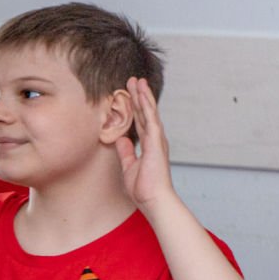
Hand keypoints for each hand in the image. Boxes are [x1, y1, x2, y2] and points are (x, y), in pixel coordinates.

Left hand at [115, 78, 176, 210]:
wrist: (154, 199)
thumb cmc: (144, 188)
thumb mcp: (129, 167)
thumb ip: (126, 152)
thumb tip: (121, 140)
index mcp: (149, 144)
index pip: (140, 120)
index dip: (135, 106)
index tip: (130, 93)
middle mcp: (155, 139)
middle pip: (145, 112)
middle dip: (139, 95)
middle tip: (134, 80)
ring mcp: (157, 139)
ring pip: (149, 112)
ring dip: (143, 95)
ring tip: (137, 80)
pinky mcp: (156, 142)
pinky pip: (150, 120)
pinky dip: (146, 106)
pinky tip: (142, 95)